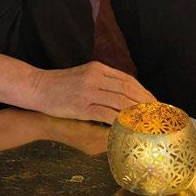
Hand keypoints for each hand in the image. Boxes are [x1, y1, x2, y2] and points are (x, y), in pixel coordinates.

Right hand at [31, 61, 156, 124]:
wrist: (37, 88)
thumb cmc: (59, 85)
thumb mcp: (83, 75)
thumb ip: (101, 81)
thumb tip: (122, 92)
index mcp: (98, 68)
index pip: (128, 79)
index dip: (144, 92)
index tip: (155, 103)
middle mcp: (96, 76)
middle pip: (129, 89)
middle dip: (146, 103)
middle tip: (158, 115)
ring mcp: (89, 90)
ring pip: (121, 101)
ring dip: (138, 112)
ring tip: (149, 122)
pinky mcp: (83, 105)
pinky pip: (108, 113)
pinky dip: (122, 120)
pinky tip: (130, 127)